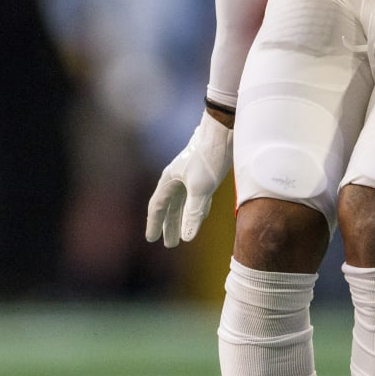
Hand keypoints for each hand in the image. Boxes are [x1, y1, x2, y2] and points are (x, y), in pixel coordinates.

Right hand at [145, 113, 231, 246]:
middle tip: (170, 244)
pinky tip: (201, 216)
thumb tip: (187, 237)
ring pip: (183, 203)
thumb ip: (193, 213)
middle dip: (169, 226)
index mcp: (169, 181)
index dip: (154, 224)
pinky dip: (197, 208)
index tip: (151, 239)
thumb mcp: (201, 189)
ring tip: (183, 235)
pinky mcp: (204, 173)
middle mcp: (177, 179)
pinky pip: (196, 196)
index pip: (157, 207)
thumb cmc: (208, 157)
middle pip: (170, 207)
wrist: (223, 131)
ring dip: (183, 218)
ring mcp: (190, 176)